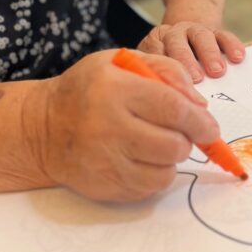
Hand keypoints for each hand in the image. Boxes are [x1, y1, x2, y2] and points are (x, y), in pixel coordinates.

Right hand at [40, 50, 219, 201]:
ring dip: (170, 160)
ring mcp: (104, 161)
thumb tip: (200, 105)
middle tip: (180, 134)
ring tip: (156, 145)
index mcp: (114, 89)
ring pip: (165, 172)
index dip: (199, 121)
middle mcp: (108, 127)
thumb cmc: (88, 90)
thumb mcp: (120, 61)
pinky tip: (142, 160)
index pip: (173, 108)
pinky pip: (148, 189)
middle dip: (187, 141)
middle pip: (173, 145)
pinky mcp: (104, 186)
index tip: (210, 129)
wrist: (42, 128)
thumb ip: (165, 71)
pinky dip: (155, 176)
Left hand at [138, 22, 245, 81]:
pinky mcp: (216, 32)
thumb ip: (161, 81)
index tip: (171, 87)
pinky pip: (224, 36)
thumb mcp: (160, 70)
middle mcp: (174, 34)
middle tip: (197, 79)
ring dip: (209, 54)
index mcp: (155, 43)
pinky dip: (231, 46)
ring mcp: (195, 31)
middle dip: (187, 61)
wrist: (187, 40)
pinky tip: (237, 57)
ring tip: (217, 71)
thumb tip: (166, 105)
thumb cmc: (172, 65)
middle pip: (176, 44)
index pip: (154, 54)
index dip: (163, 70)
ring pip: (201, 36)